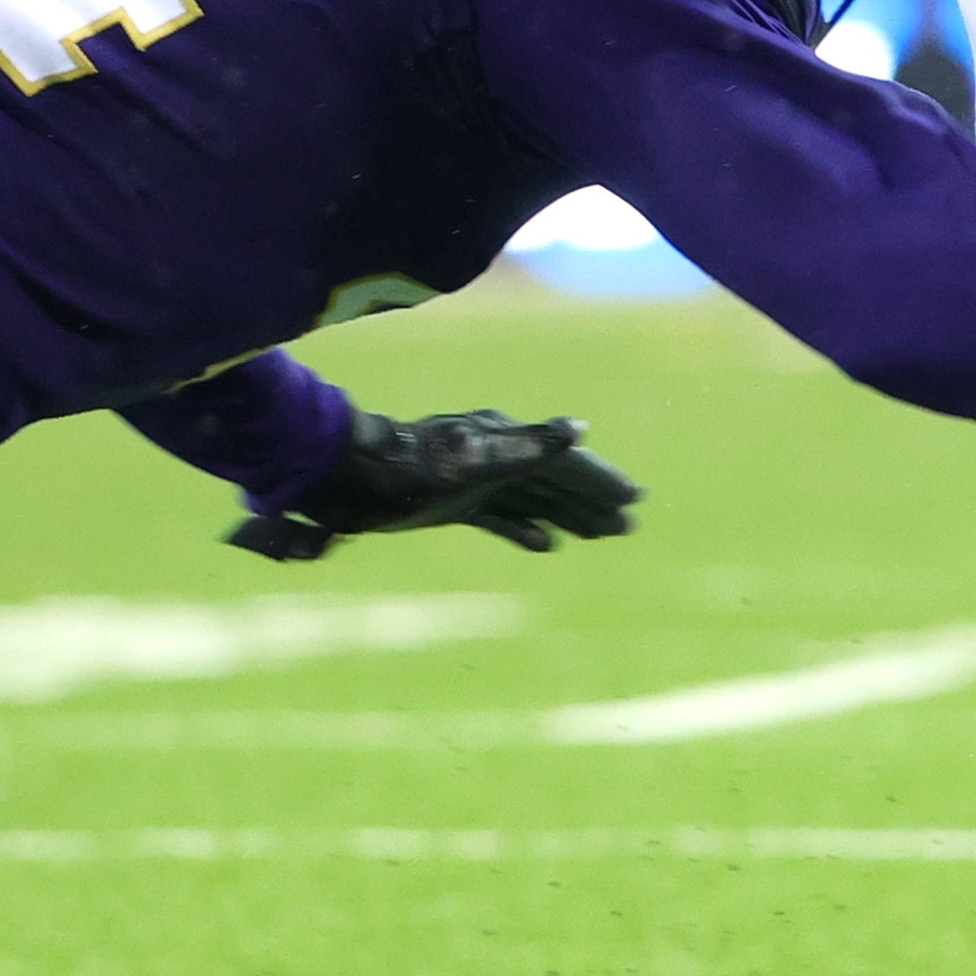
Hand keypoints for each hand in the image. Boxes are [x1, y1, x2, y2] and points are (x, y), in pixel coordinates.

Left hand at [229, 410, 644, 561]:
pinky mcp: (453, 503)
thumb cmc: (405, 470)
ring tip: (603, 535)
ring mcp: (475, 480)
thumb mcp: (472, 461)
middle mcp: (496, 457)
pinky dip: (526, 530)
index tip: (634, 499)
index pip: (566, 463)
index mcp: (507, 442)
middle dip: (593, 501)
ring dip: (568, 516)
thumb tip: (581, 428)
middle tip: (630, 524)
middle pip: (556, 481)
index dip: (601, 481)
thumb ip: (527, 447)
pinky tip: (546, 547)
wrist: (341, 477)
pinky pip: (501, 518)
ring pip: (534, 500)